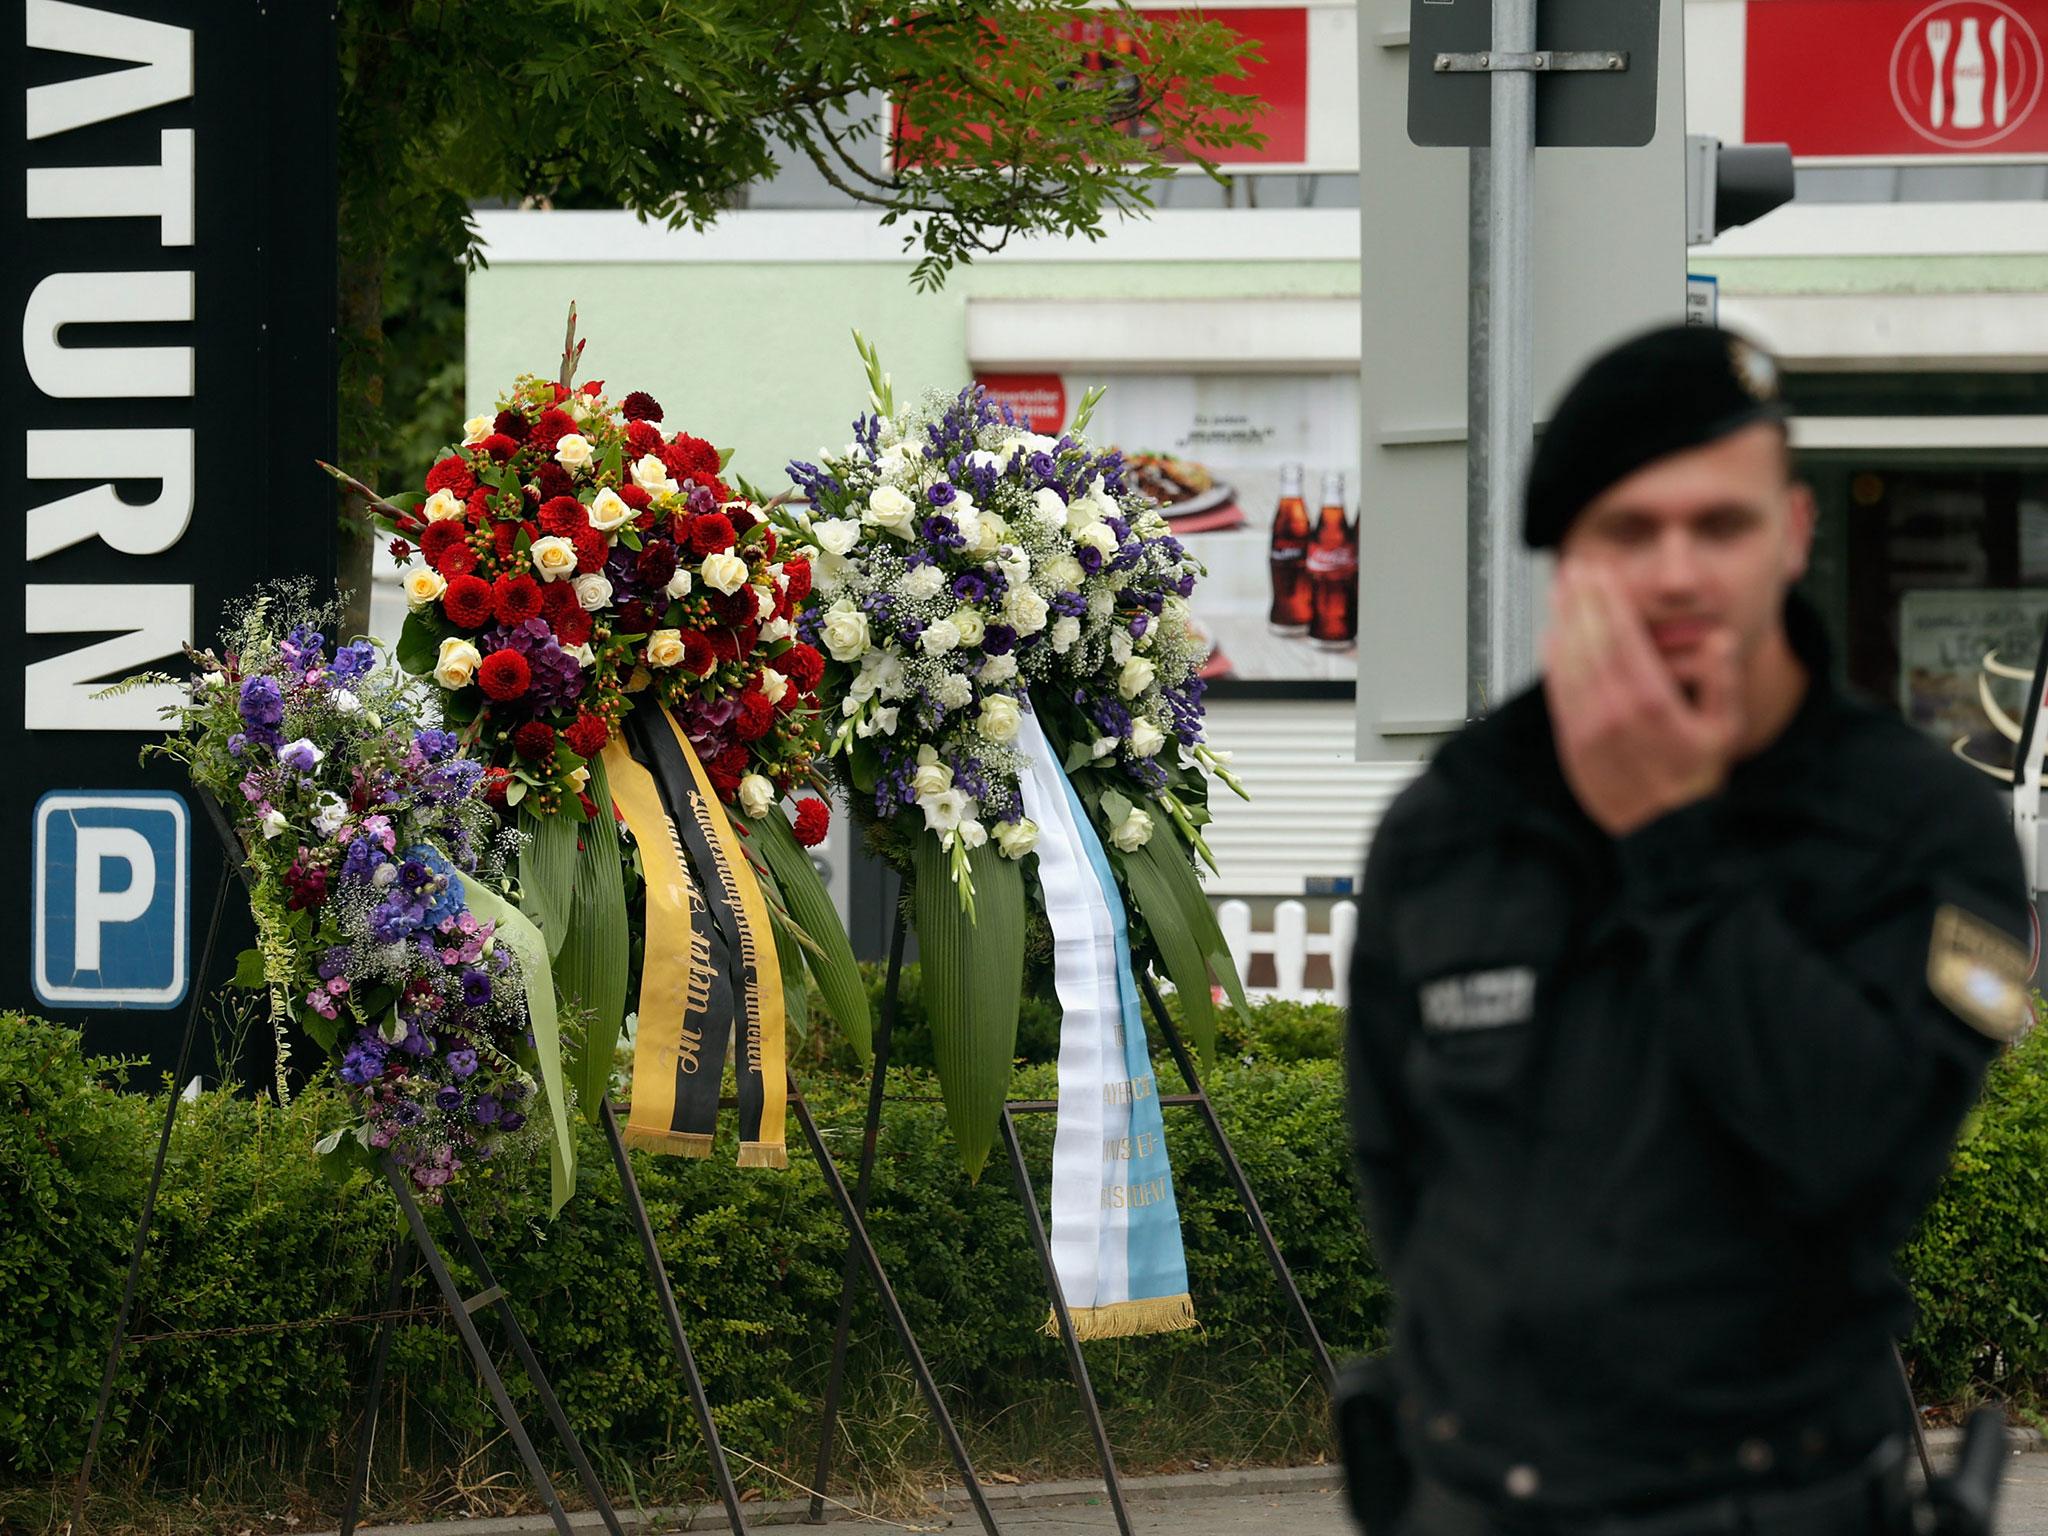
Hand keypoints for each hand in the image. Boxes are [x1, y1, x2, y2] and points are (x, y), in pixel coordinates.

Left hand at [1542, 563, 1742, 837]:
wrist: (1664, 834)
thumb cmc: (1696, 780)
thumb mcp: (1726, 731)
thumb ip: (1722, 684)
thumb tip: (1719, 642)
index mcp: (1652, 705)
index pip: (1623, 639)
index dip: (1608, 601)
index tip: (1601, 573)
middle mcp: (1615, 715)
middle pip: (1591, 643)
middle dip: (1581, 601)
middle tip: (1575, 569)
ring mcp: (1589, 730)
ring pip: (1569, 664)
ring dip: (1562, 622)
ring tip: (1560, 592)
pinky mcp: (1572, 745)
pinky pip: (1558, 694)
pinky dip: (1552, 661)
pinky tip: (1551, 638)